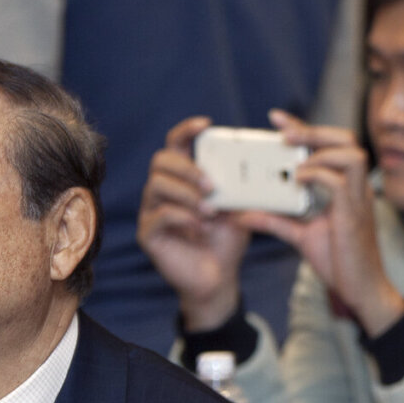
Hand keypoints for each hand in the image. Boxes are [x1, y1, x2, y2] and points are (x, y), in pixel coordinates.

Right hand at [137, 116, 251, 331]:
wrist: (219, 278)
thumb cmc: (226, 239)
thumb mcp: (239, 209)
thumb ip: (241, 188)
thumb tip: (255, 166)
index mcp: (182, 177)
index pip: (176, 143)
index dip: (187, 129)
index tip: (206, 124)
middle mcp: (162, 189)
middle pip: (161, 160)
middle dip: (188, 168)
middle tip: (212, 185)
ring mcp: (151, 210)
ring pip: (157, 185)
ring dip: (187, 194)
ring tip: (211, 211)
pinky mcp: (148, 234)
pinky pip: (159, 215)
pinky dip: (183, 218)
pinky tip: (202, 228)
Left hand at [239, 110, 403, 337]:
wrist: (360, 290)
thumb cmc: (339, 262)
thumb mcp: (300, 236)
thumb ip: (275, 222)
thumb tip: (243, 214)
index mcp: (347, 187)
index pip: (330, 145)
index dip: (305, 127)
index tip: (277, 119)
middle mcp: (356, 188)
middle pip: (346, 139)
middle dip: (313, 129)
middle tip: (283, 131)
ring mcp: (358, 199)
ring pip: (351, 154)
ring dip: (320, 149)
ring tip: (293, 157)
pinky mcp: (353, 214)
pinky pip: (339, 181)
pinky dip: (317, 174)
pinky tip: (298, 179)